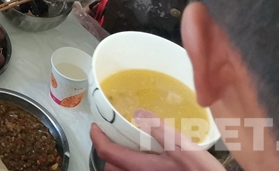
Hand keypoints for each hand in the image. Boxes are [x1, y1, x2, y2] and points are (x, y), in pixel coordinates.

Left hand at [90, 111, 224, 170]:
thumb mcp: (184, 147)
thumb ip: (160, 130)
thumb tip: (139, 113)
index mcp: (141, 167)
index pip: (107, 152)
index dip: (96, 138)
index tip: (95, 126)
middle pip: (111, 167)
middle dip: (109, 153)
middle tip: (116, 136)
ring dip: (121, 163)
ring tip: (131, 148)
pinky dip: (133, 168)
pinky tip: (149, 160)